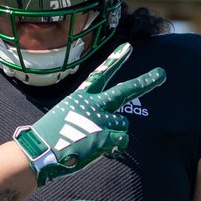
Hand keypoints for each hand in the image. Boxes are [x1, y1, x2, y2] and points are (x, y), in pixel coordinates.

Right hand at [13, 42, 165, 185]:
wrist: (38, 153)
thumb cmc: (51, 139)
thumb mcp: (67, 118)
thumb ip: (92, 117)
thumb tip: (115, 129)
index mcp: (80, 97)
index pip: (101, 74)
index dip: (115, 60)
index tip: (128, 47)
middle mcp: (92, 104)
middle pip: (124, 91)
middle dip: (145, 82)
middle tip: (162, 74)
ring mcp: (98, 119)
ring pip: (122, 123)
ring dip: (114, 132)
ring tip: (91, 141)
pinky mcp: (103, 136)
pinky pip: (122, 140)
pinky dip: (115, 147)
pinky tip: (98, 150)